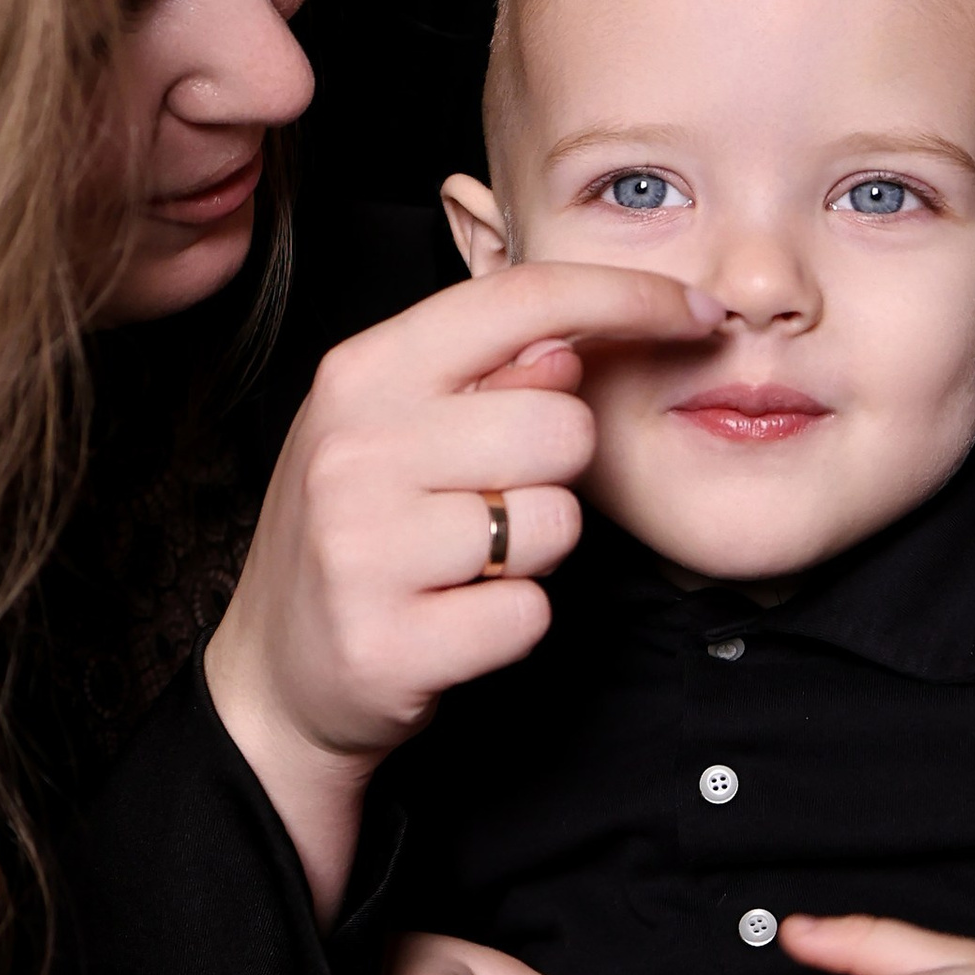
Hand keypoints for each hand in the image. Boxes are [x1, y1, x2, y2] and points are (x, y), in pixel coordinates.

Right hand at [206, 263, 719, 913]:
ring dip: (537, 552)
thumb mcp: (399, 430)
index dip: (628, 297)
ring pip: (556, 523)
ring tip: (467, 563)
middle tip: (495, 500)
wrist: (275, 677)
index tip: (699, 313)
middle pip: (563, 426)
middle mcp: (354, 449)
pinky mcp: (389, 644)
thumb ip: (486, 377)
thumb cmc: (361, 533)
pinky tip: (457, 619)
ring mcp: (363, 549)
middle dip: (559, 470)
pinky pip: (531, 616)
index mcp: (362, 374)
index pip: (520, 298)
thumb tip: (571, 346)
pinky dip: (514, 623)